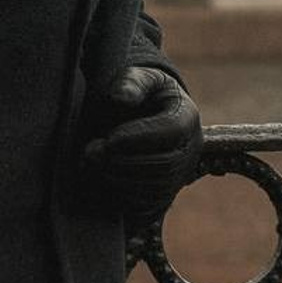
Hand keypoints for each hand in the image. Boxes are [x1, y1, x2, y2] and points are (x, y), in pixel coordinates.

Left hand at [75, 65, 201, 221]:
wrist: (141, 117)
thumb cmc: (139, 94)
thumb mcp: (138, 79)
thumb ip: (131, 83)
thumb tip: (122, 98)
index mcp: (186, 116)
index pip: (172, 131)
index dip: (140, 137)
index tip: (110, 137)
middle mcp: (190, 148)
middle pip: (165, 164)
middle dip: (125, 161)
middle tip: (92, 152)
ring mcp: (178, 174)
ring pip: (155, 187)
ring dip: (120, 178)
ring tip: (93, 163)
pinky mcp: (163, 193)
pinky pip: (146, 203)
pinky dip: (121, 194)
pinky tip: (100, 176)